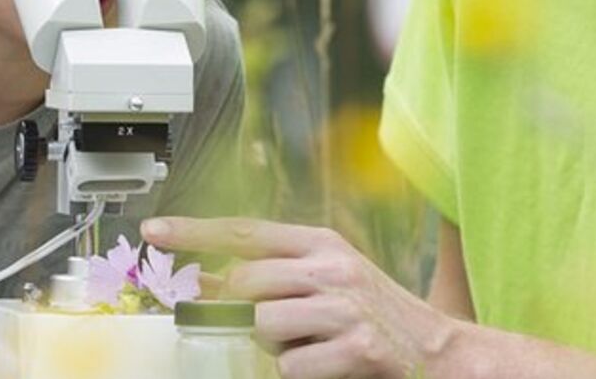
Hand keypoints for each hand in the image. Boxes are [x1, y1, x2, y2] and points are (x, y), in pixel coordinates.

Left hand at [143, 216, 462, 378]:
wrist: (441, 353)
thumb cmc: (374, 317)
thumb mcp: (324, 282)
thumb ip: (271, 277)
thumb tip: (205, 281)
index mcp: (321, 243)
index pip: (244, 232)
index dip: (195, 231)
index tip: (154, 231)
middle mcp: (332, 267)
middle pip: (245, 283)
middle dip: (239, 311)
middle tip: (266, 327)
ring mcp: (345, 307)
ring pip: (262, 326)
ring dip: (270, 345)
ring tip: (306, 345)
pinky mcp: (357, 347)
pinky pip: (290, 364)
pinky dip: (296, 371)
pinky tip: (324, 364)